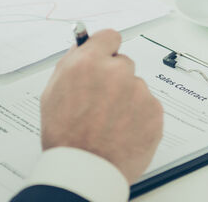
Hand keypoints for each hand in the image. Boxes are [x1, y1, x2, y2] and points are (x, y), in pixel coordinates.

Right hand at [40, 30, 163, 184]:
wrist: (85, 170)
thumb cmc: (65, 135)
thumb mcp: (53, 90)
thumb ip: (71, 62)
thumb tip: (84, 46)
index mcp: (88, 62)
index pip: (109, 36)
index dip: (106, 48)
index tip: (106, 55)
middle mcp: (116, 71)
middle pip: (123, 62)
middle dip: (115, 76)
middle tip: (102, 99)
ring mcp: (137, 91)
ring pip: (135, 85)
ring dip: (127, 97)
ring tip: (110, 121)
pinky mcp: (154, 111)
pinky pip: (148, 105)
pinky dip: (138, 115)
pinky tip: (122, 130)